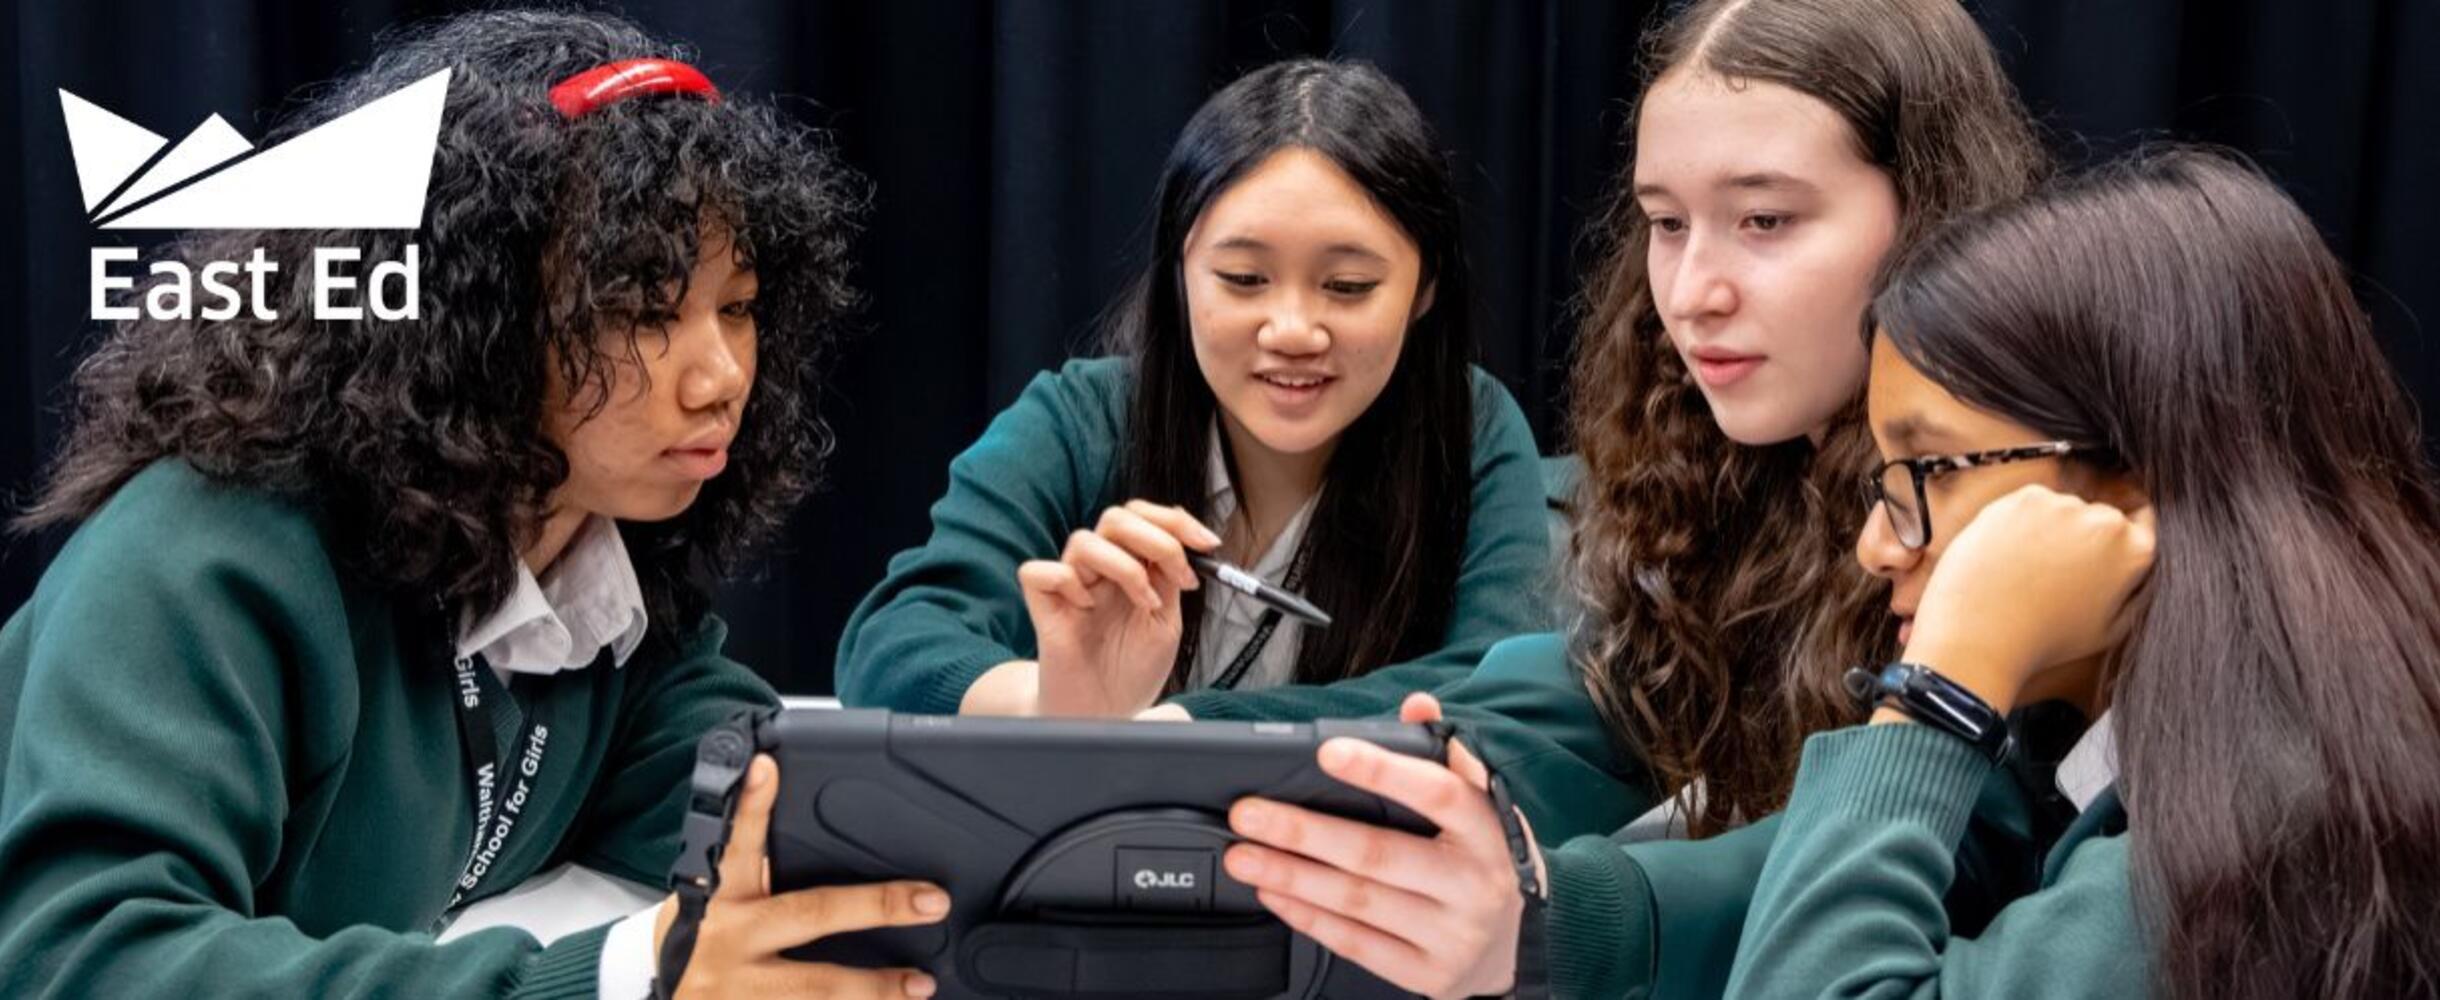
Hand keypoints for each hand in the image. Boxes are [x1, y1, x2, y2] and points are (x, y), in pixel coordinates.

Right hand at [651, 755, 948, 996]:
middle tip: (930, 901)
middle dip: (874, 906)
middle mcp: (730, 938)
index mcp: (719, 896)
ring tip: (921, 983)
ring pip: (816, 986)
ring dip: (875, 987)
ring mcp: (739, 988)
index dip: (751, 804)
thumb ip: (753, 872)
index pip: (735, 841)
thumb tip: (801, 818)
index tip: (766, 767)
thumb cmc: (697, 940)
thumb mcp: (709, 899)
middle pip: (809, 914)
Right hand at [1018, 500, 1219, 716]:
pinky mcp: (1044, 608)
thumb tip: (1183, 544)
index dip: (1175, 521)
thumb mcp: (1166, 623)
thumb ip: (1169, 582)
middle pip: (1116, 518)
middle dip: (1157, 538)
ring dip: (1125, 566)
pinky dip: (1067, 582)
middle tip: (1180, 574)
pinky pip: (1040, 572)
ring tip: (1145, 604)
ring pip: (1083, 540)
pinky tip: (1086, 610)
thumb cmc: (1131, 673)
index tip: (1207, 543)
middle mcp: (1099, 572)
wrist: (1107, 714)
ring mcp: (1071, 587)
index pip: (1143, 519)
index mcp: (1130, 568)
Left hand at [1222, 694, 1539, 999]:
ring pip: (1358, 901)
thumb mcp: (1482, 805)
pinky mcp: (1428, 974)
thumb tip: (1417, 705)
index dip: (1381, 770)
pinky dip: (1309, 918)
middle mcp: (1472, 883)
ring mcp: (1451, 934)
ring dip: (1292, 875)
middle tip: (1248, 813)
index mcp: (1487, 830)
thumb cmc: (1484, 860)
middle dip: (1303, 831)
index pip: (1436, 792)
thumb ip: (1445, 754)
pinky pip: (1358, 945)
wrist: (1520, 945)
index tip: (1326, 751)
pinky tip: (1274, 895)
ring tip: (1243, 856)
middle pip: (1378, 853)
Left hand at [1904, 484, 2156, 712]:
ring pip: (2064, 509)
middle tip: (2056, 574)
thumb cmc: (2045, 640)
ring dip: (2052, 528)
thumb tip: (2143, 568)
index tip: (2099, 553)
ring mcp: (2065, 505)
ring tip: (2028, 570)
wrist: (1982, 633)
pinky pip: (2031, 505)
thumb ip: (2136, 592)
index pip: (2144, 523)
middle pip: (2101, 517)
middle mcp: (2107, 521)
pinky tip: (2010, 555)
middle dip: (2085, 537)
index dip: (2121, 539)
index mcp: (2136, 552)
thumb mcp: (2110, 630)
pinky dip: (2021, 522)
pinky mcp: (2025, 497)